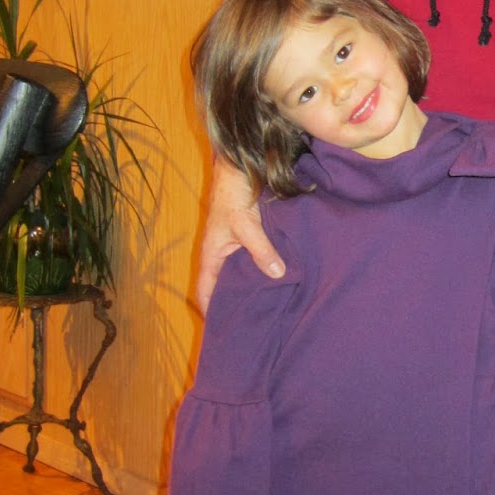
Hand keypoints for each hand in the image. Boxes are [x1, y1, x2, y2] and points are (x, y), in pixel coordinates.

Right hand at [196, 157, 284, 313]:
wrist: (242, 163)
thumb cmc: (233, 194)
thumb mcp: (245, 225)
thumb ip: (261, 250)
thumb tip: (278, 275)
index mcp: (213, 254)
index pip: (206, 291)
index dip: (212, 311)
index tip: (224, 331)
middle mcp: (225, 254)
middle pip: (229, 285)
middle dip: (239, 302)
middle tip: (257, 324)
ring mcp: (240, 245)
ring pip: (248, 271)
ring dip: (259, 284)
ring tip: (276, 306)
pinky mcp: (257, 235)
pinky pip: (263, 256)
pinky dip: (271, 266)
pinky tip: (288, 278)